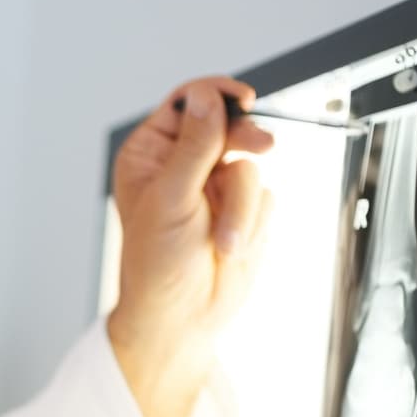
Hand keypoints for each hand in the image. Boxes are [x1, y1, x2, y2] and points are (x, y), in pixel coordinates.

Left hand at [106, 76, 276, 416]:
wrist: (183, 321)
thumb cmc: (158, 268)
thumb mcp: (172, 200)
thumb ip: (194, 147)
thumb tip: (207, 99)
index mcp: (151, 155)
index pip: (188, 103)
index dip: (216, 95)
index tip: (242, 100)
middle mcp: (183, 165)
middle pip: (229, 127)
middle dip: (243, 145)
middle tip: (262, 148)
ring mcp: (215, 187)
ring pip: (250, 167)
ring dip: (241, 207)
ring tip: (223, 241)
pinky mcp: (242, 210)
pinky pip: (265, 197)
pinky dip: (253, 223)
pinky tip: (232, 247)